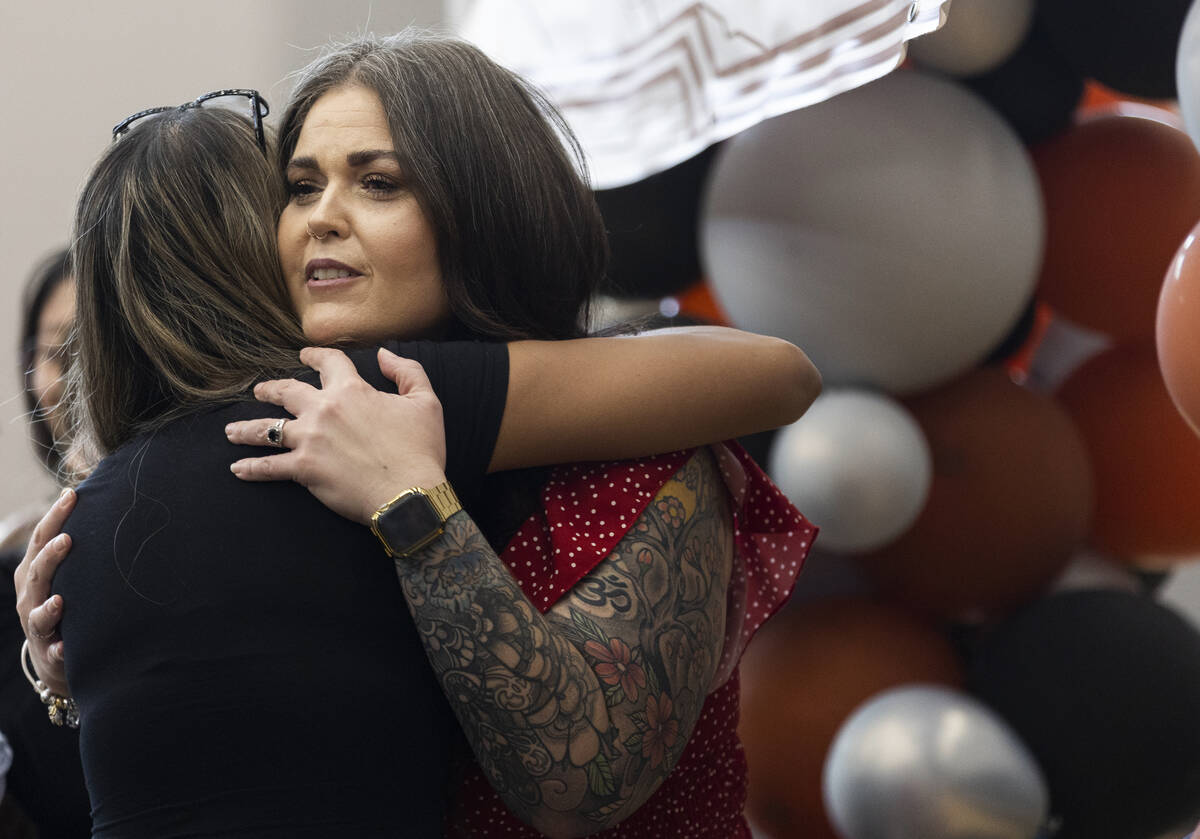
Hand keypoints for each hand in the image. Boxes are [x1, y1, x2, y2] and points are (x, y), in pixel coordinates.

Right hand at [14, 489, 74, 695]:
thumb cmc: (65, 601)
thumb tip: (106, 503)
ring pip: (38, 614)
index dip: (53, 517)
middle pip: (36, 572)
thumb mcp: (65, 573)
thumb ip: (78, 547)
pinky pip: (53, 651)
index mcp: (33, 572)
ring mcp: (36, 623)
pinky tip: (65, 646)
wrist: (55, 654)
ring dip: (49, 607)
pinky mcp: (48, 651)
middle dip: (49, 557)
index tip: (71, 495)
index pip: (41, 540)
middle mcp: (29, 596)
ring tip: (60, 600)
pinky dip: (58, 649)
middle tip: (67, 539)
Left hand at [225, 347, 448, 524]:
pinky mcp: (303, 469)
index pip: (328, 363)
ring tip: (232, 430)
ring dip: (247, 428)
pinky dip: (251, 468)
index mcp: (352, 391)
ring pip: (267, 429)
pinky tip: (238, 469)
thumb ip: (406, 371)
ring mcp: (309, 439)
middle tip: (259, 390)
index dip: (314, 356)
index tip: (304, 356)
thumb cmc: (420, 450)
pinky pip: (269, 467)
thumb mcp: (425, 402)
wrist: (409, 493)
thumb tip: (384, 355)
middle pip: (286, 392)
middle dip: (270, 389)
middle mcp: (324, 410)